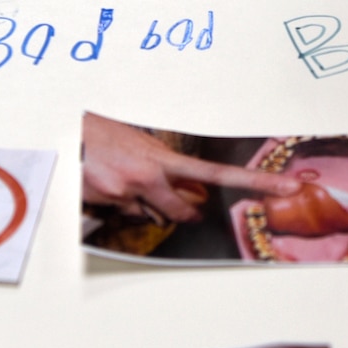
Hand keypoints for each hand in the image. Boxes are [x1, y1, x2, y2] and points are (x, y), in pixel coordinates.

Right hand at [82, 114, 299, 221]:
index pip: (219, 175)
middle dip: (182, 211)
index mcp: (163, 157)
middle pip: (183, 212)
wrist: (60, 131)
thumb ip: (162, 165)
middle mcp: (149, 176)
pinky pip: (124, 216)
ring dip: (147, 206)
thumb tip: (182, 188)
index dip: (256, 183)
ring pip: (152, 216)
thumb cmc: (99, 132)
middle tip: (171, 199)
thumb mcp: (138, 142)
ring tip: (123, 180)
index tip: (288, 188)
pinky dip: (120, 206)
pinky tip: (105, 186)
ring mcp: (126, 192)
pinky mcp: (105, 203)